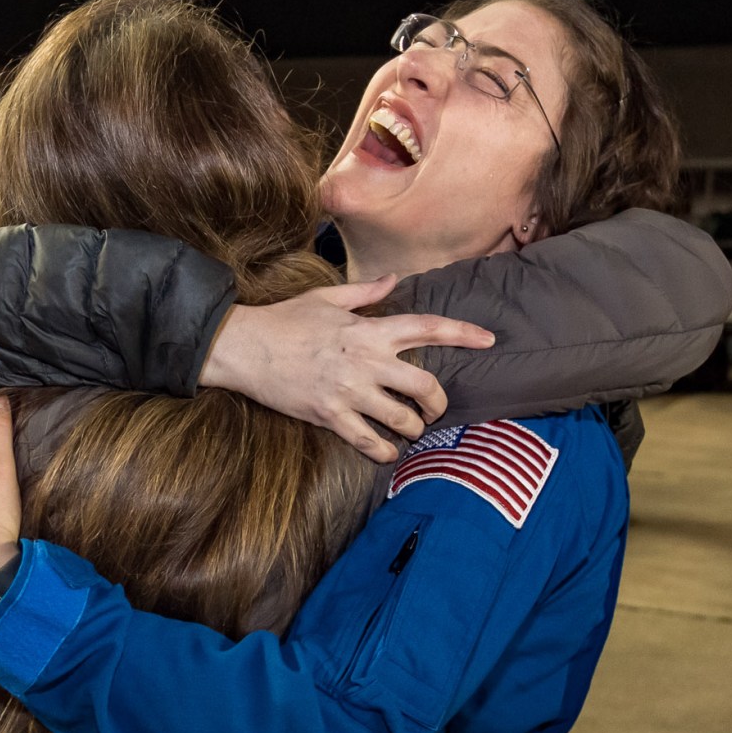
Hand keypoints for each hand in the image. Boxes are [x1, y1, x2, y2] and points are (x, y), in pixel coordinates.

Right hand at [198, 277, 495, 461]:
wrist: (243, 347)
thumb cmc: (283, 321)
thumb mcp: (326, 298)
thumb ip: (366, 293)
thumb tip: (393, 281)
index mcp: (369, 330)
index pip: (428, 327)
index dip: (464, 333)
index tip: (488, 340)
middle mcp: (366, 361)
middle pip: (425, 385)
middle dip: (438, 403)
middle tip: (433, 409)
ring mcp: (349, 391)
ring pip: (402, 419)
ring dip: (413, 429)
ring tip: (408, 429)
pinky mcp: (329, 415)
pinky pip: (369, 442)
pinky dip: (384, 451)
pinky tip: (386, 451)